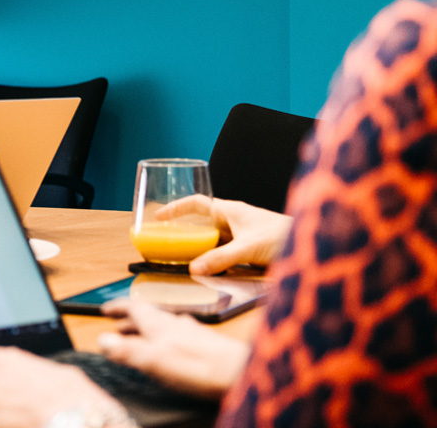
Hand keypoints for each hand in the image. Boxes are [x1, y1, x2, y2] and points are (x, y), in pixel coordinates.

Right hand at [97, 299, 249, 399]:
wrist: (239, 373)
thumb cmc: (198, 366)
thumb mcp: (152, 359)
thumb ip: (126, 350)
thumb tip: (103, 340)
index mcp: (158, 324)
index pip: (132, 307)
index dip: (117, 307)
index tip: (105, 309)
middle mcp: (175, 323)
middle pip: (147, 316)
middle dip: (130, 321)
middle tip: (117, 327)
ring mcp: (192, 332)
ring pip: (164, 326)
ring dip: (148, 330)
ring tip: (141, 338)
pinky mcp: (206, 345)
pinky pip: (179, 336)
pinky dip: (167, 339)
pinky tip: (173, 349)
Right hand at [155, 195, 290, 274]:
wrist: (314, 246)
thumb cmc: (284, 236)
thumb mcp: (247, 248)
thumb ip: (220, 258)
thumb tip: (194, 269)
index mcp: (231, 211)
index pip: (198, 203)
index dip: (177, 208)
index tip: (160, 217)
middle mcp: (235, 221)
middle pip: (203, 223)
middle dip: (186, 232)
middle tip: (169, 243)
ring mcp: (243, 235)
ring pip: (214, 239)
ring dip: (201, 248)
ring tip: (185, 259)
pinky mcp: (250, 250)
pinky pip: (225, 252)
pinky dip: (214, 259)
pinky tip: (210, 270)